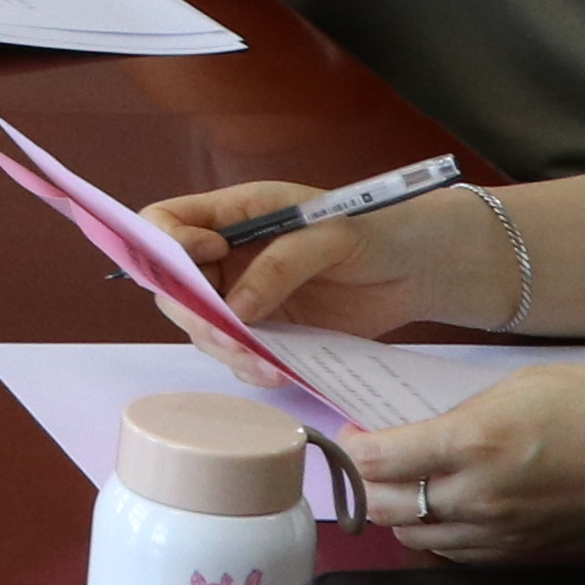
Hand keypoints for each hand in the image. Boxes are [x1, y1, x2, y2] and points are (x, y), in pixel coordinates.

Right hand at [146, 180, 517, 337]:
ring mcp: (245, 295)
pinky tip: (275, 371)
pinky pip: (238, 355)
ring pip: (202, 327)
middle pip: (173, 284)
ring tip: (260, 361)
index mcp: (235, 213)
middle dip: (192, 311)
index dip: (165, 242)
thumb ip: (281, 265)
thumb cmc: (377, 231)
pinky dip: (249, 367)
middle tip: (227, 333)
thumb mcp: (330, 236)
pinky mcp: (269, 332)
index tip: (205, 258)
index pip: (165, 221)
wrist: (420, 268)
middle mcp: (229, 255)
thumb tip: (236, 309)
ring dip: (222, 347)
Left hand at [331, 362, 584, 563]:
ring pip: (415, 537)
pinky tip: (440, 508)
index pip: (379, 461)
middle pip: (385, 507)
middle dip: (361, 485)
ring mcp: (501, 534)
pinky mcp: (523, 554)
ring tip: (394, 483)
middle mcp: (478, 497)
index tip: (341, 435)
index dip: (348, 449)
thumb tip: (421, 433)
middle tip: (358, 461)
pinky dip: (434, 534)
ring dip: (394, 513)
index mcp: (474, 443)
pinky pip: (455, 553)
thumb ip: (463, 412)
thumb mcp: (526, 383)